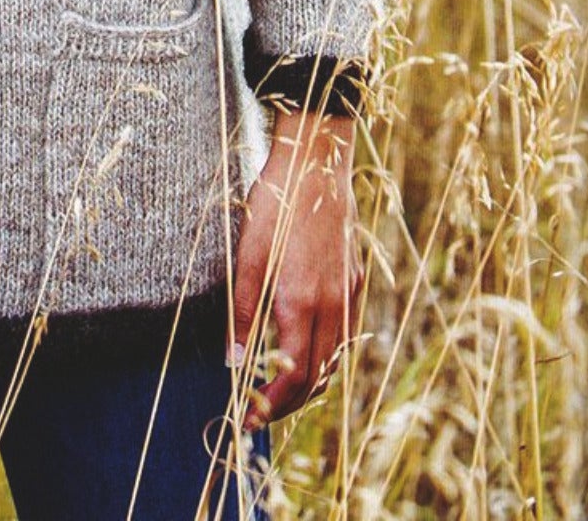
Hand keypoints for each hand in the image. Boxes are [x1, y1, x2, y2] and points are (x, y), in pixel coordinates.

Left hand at [229, 110, 360, 431]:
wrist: (316, 168)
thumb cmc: (275, 207)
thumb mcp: (246, 256)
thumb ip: (241, 311)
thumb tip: (232, 360)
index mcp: (301, 304)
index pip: (293, 378)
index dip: (272, 405)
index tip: (251, 419)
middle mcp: (331, 308)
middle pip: (318, 377)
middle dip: (290, 403)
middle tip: (262, 411)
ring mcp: (348, 296)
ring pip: (336, 360)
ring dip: (311, 381)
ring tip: (280, 386)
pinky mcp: (355, 282)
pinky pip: (344, 334)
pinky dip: (327, 354)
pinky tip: (306, 346)